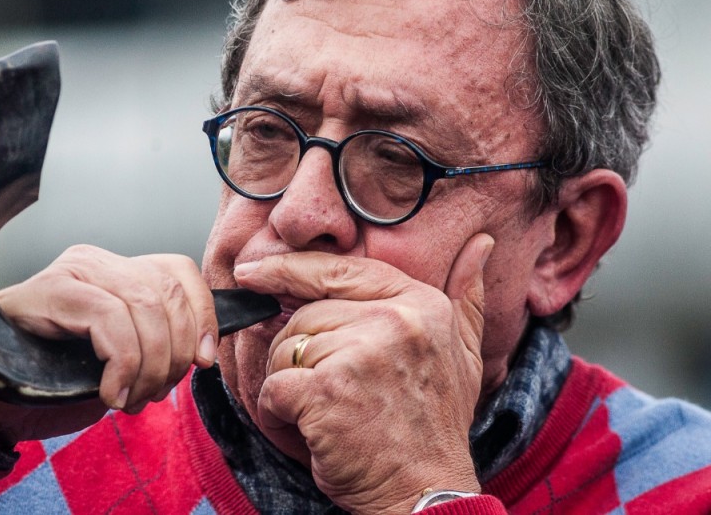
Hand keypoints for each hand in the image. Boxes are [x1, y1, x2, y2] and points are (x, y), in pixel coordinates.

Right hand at [0, 245, 218, 446]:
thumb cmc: (55, 378)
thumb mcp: (120, 358)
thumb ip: (156, 342)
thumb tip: (206, 350)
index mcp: (118, 270)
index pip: (179, 273)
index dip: (203, 316)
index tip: (205, 362)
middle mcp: (96, 261)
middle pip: (167, 292)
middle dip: (176, 352)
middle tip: (155, 393)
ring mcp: (72, 272)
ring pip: (144, 306)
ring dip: (150, 365)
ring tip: (131, 398)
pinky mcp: (50, 291)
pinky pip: (109, 321)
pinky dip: (122, 365)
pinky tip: (110, 394)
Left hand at [241, 234, 492, 513]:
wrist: (426, 496)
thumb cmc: (434, 428)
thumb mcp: (464, 355)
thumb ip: (463, 296)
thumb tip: (481, 243)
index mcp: (420, 304)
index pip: (339, 269)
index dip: (290, 269)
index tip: (252, 271)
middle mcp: (393, 320)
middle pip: (304, 313)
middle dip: (299, 353)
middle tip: (324, 392)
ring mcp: (360, 354)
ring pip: (286, 349)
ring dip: (289, 385)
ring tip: (323, 415)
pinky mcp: (327, 391)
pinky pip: (274, 387)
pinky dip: (277, 415)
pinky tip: (308, 433)